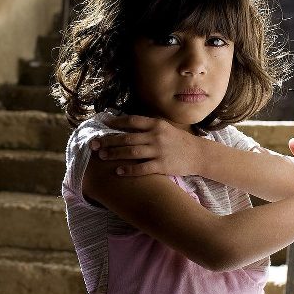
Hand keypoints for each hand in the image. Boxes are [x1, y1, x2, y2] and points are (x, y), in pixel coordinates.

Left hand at [89, 114, 204, 176]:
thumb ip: (148, 126)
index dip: (116, 122)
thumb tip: (127, 124)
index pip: (132, 121)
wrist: (198, 154)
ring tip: (102, 156)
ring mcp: (159, 151)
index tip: (103, 124)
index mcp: (156, 124)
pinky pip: (142, 168)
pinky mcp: (162, 166)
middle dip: (108, 141)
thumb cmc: (179, 141)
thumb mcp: (165, 128)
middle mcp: (156, 136)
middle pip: (127, 138)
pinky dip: (129, 170)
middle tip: (94, 144)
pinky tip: (118, 171)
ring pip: (131, 152)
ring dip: (114, 154)